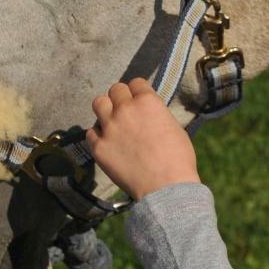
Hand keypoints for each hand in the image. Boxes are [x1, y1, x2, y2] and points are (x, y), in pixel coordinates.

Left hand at [86, 78, 200, 200]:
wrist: (165, 186)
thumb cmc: (177, 157)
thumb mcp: (173, 125)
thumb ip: (156, 113)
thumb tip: (149, 114)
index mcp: (147, 101)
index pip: (136, 82)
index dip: (138, 91)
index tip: (139, 99)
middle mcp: (125, 109)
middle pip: (115, 89)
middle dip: (121, 98)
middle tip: (126, 110)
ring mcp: (109, 127)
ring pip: (98, 103)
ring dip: (105, 109)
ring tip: (112, 121)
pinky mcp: (99, 147)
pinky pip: (90, 132)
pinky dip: (98, 135)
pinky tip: (107, 142)